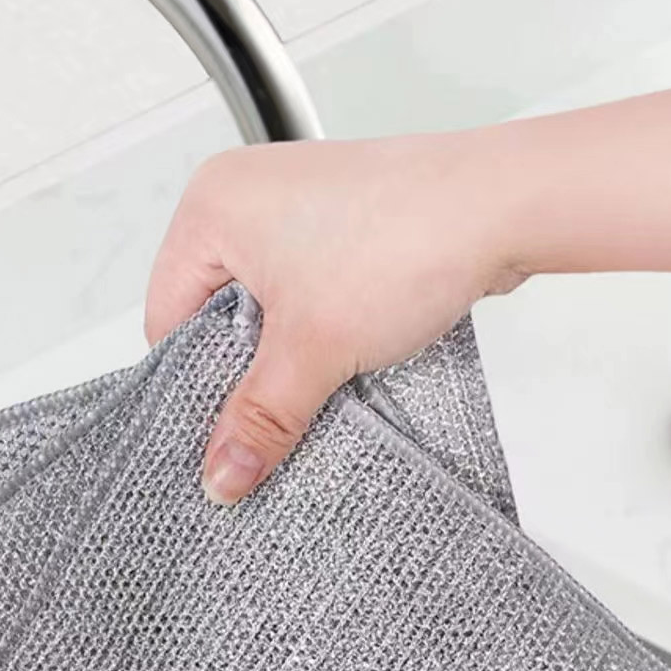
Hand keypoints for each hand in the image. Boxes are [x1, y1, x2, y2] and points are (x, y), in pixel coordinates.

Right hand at [145, 134, 524, 504]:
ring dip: (291, 353)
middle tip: (273, 418)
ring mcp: (297, 205)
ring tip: (319, 384)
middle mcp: (246, 195)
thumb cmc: (406, 237)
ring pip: (268, 307)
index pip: (167, 318)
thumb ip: (260, 419)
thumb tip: (221, 475)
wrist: (503, 205)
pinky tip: (347, 356)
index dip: (193, 384)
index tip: (220, 436)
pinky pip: (308, 290)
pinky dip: (323, 327)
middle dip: (248, 370)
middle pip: (215, 315)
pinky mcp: (342, 221)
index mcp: (211, 207)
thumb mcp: (314, 348)